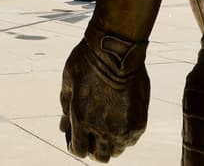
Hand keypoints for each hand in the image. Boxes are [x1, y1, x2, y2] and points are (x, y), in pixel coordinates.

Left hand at [59, 32, 149, 161]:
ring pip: (116, 150)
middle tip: (93, 134)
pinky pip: (130, 140)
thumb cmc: (88, 61)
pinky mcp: (139, 123)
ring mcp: (123, 129)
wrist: (117, 49)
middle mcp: (103, 129)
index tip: (77, 137)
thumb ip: (66, 107)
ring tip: (108, 125)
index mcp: (82, 120)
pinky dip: (124, 135)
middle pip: (99, 157)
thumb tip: (64, 125)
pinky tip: (120, 119)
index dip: (76, 145)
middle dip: (94, 147)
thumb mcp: (68, 82)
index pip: (79, 150)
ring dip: (110, 143)